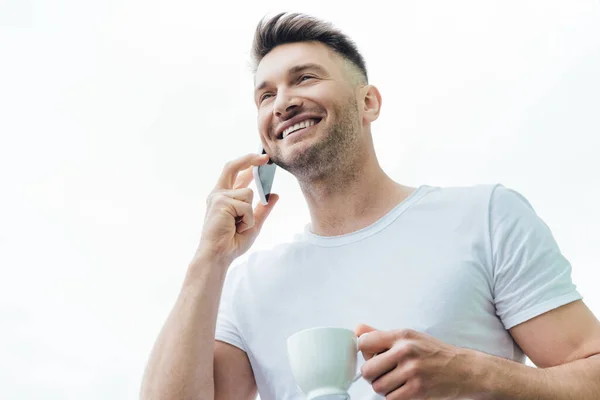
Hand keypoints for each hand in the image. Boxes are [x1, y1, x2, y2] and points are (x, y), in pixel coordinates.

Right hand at [196, 153, 278, 264]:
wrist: (219, 255)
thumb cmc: (232, 242)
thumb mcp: (253, 223)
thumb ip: (263, 209)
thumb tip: (275, 195)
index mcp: (224, 197)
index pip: (235, 173)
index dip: (248, 163)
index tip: (262, 159)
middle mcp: (219, 194)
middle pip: (232, 167)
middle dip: (249, 159)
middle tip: (266, 158)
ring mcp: (219, 197)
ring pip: (248, 194)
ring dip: (249, 214)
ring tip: (239, 226)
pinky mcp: (221, 202)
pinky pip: (246, 206)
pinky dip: (247, 219)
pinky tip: (237, 228)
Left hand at [355, 324, 479, 399]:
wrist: (465, 369)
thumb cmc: (435, 352)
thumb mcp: (410, 337)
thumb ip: (381, 335)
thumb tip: (357, 330)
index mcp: (401, 335)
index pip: (364, 343)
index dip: (364, 353)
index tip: (371, 357)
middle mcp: (405, 350)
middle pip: (367, 369)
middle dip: (372, 375)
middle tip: (383, 373)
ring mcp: (412, 370)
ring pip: (378, 387)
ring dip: (384, 388)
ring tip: (397, 382)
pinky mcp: (418, 390)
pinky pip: (391, 399)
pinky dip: (395, 397)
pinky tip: (405, 390)